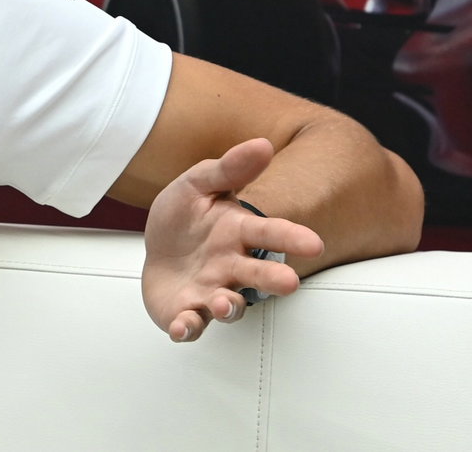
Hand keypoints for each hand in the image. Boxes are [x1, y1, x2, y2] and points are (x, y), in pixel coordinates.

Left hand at [141, 137, 324, 342]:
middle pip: (257, 274)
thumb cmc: (185, 218)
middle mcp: (231, 266)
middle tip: (288, 282)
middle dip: (273, 279)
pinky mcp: (187, 312)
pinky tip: (184, 325)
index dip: (291, 237)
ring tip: (227, 302)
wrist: (157, 250)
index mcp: (238, 232)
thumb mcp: (197, 185)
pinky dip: (188, 327)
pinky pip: (191, 324)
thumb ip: (228, 169)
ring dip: (229, 306)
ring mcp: (211, 291)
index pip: (270, 232)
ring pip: (228, 304)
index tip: (314, 243)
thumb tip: (264, 143)